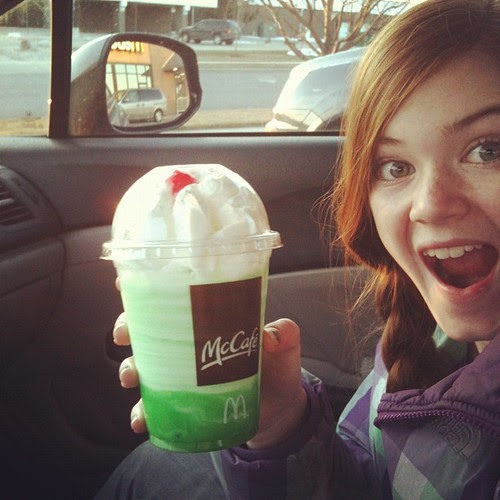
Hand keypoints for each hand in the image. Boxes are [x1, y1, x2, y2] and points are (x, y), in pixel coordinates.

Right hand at [114, 280, 307, 445]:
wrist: (276, 411)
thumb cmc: (276, 370)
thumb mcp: (284, 350)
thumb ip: (285, 337)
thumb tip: (274, 334)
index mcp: (209, 320)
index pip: (176, 296)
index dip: (148, 285)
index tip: (126, 282)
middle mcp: (188, 343)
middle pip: (149, 328)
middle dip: (128, 327)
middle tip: (125, 334)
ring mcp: (182, 374)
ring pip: (144, 365)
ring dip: (130, 369)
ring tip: (132, 378)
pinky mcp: (181, 403)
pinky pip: (154, 406)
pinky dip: (143, 412)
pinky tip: (142, 420)